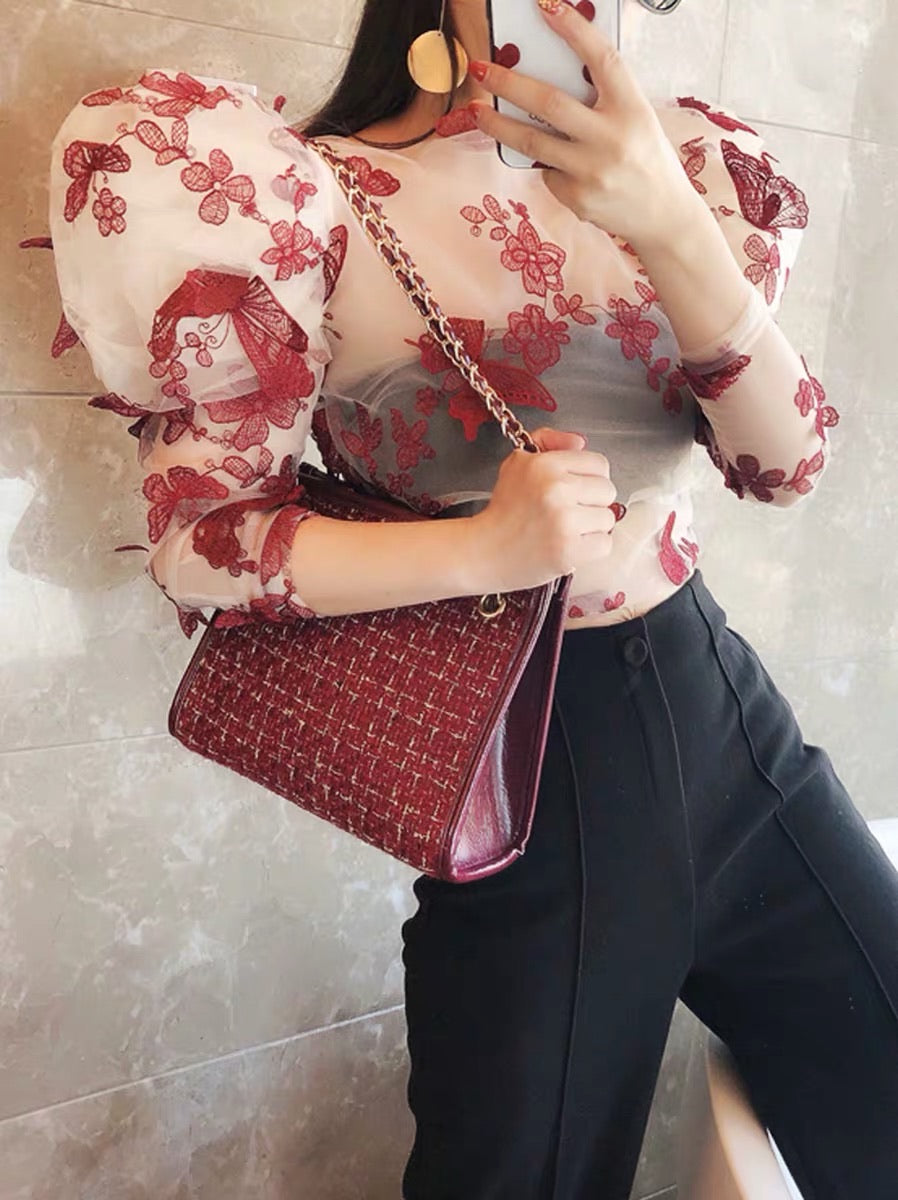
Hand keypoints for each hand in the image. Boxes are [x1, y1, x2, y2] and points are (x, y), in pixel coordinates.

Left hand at [466, 0, 700, 247]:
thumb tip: (553, 72)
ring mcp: (591, 171)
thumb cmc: (646, 159)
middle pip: (548, 103)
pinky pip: (546, 172)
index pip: (601, 59)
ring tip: (476, 111)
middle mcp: (611, 138)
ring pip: (531, 142)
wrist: (663, 215)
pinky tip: (557, 165)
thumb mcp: (636, 118)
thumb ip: (602, 98)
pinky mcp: (576, 198)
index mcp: (632, 108)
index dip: (573, 29)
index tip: (546, 6)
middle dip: (507, 82)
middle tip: (481, 68)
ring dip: (497, 124)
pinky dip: (545, 164)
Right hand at [470, 426, 616, 591]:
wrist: (483, 552)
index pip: (599, 464)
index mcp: (545, 465)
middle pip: (607, 491)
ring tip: (566, 530)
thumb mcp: (518, 464)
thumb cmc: (503, 511)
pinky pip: (604, 544)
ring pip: (607, 519)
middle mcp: (557, 489)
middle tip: (568, 511)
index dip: (589, 478)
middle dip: (591, 502)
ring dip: (591, 527)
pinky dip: (590, 548)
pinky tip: (569, 546)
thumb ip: (549, 442)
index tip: (576, 489)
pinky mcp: (569, 551)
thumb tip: (579, 442)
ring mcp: (565, 521)